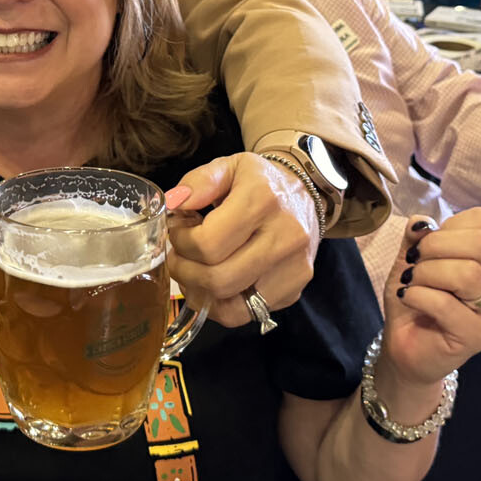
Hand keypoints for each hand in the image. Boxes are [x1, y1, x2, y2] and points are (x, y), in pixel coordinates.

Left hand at [164, 153, 317, 328]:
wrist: (307, 194)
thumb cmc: (261, 181)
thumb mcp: (230, 166)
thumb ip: (199, 181)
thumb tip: (173, 203)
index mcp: (263, 200)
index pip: (208, 243)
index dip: (181, 242)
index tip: (176, 232)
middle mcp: (284, 237)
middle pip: (217, 278)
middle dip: (184, 270)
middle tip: (177, 256)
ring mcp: (293, 269)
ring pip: (230, 303)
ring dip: (198, 291)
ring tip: (192, 270)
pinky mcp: (294, 290)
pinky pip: (245, 314)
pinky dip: (219, 306)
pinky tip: (211, 286)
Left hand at [380, 210, 480, 385]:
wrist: (406, 348)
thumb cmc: (414, 300)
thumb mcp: (410, 261)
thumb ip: (417, 238)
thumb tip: (422, 222)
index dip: (450, 225)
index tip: (427, 244)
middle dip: (436, 245)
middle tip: (415, 262)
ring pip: (469, 274)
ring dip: (427, 273)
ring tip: (411, 283)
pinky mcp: (477, 336)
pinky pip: (447, 304)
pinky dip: (418, 295)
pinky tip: (407, 298)